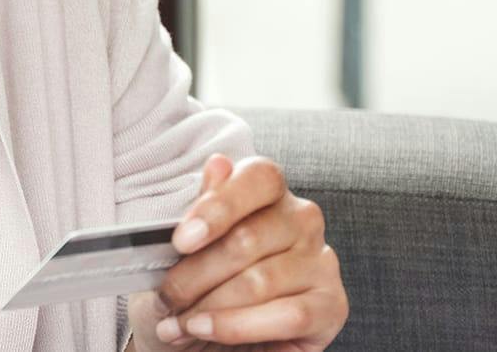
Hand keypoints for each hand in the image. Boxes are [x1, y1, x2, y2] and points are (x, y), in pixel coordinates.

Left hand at [125, 153, 346, 351]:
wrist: (211, 334)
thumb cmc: (202, 281)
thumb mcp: (190, 244)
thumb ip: (206, 205)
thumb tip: (218, 164)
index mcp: (269, 192)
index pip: (258, 177)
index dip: (218, 206)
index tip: (180, 241)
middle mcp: (302, 219)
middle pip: (247, 238)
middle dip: (194, 276)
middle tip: (164, 299)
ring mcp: (321, 261)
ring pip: (261, 281)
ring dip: (210, 308)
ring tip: (178, 325)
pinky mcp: (332, 305)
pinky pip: (288, 316)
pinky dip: (239, 327)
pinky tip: (208, 331)